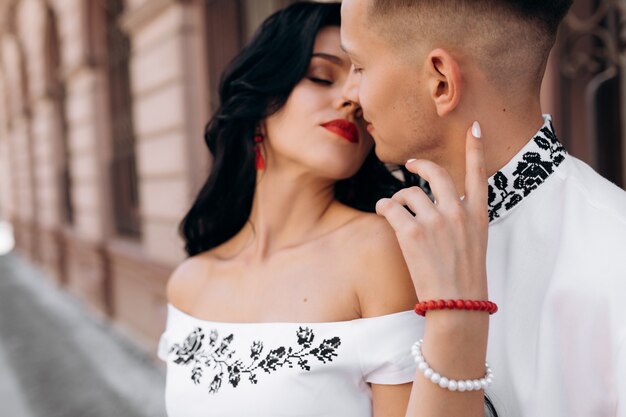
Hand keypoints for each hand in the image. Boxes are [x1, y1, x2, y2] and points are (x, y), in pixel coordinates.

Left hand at [375, 122, 487, 300]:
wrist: (457, 306)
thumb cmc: (464, 279)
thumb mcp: (474, 243)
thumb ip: (461, 219)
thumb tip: (439, 202)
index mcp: (477, 215)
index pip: (478, 174)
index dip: (476, 149)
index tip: (473, 128)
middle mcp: (458, 212)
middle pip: (437, 173)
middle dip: (420, 164)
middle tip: (409, 164)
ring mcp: (436, 221)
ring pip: (409, 192)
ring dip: (397, 198)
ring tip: (393, 209)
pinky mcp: (413, 233)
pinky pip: (391, 207)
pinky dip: (383, 207)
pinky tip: (382, 212)